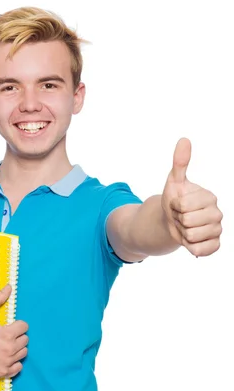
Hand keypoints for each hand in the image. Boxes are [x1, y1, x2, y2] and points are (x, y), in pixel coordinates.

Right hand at [0, 284, 28, 378]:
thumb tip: (9, 287)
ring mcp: (7, 362)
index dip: (18, 325)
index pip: (24, 327)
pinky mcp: (3, 372)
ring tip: (7, 346)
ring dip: (18, 349)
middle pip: (25, 340)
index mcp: (8, 334)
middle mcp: (10, 349)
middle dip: (18, 336)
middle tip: (7, 336)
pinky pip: (18, 368)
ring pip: (23, 353)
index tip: (10, 326)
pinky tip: (6, 358)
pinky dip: (14, 363)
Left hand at [161, 137, 222, 256]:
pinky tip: (191, 240)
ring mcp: (217, 229)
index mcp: (209, 197)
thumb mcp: (174, 181)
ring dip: (182, 234)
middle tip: (180, 217)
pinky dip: (191, 248)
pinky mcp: (214, 245)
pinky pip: (202, 251)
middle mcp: (217, 213)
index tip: (177, 204)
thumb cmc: (174, 200)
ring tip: (184, 227)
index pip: (184, 205)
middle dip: (178, 220)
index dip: (174, 206)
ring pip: (192, 237)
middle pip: (188, 222)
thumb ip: (179, 162)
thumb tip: (184, 140)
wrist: (172, 221)